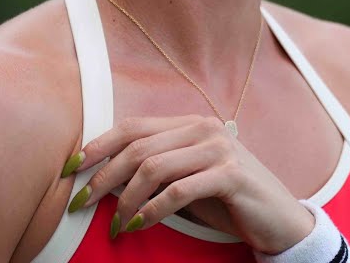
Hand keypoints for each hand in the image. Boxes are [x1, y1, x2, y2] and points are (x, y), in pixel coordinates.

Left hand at [66, 114, 315, 252]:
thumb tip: (104, 179)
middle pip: (137, 147)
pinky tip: (139, 225)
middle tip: (81, 203)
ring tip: (116, 225)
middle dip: (103, 177)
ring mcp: (219, 148)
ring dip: (126, 201)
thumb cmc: (228, 201)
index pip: (132, 127)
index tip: (70, 169)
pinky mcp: (230, 174)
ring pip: (153, 168)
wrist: (280, 219)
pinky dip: (152, 210)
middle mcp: (204, 128)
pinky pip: (178, 191)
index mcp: (190, 124)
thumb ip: (156, 171)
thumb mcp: (187, 180)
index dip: (97, 145)